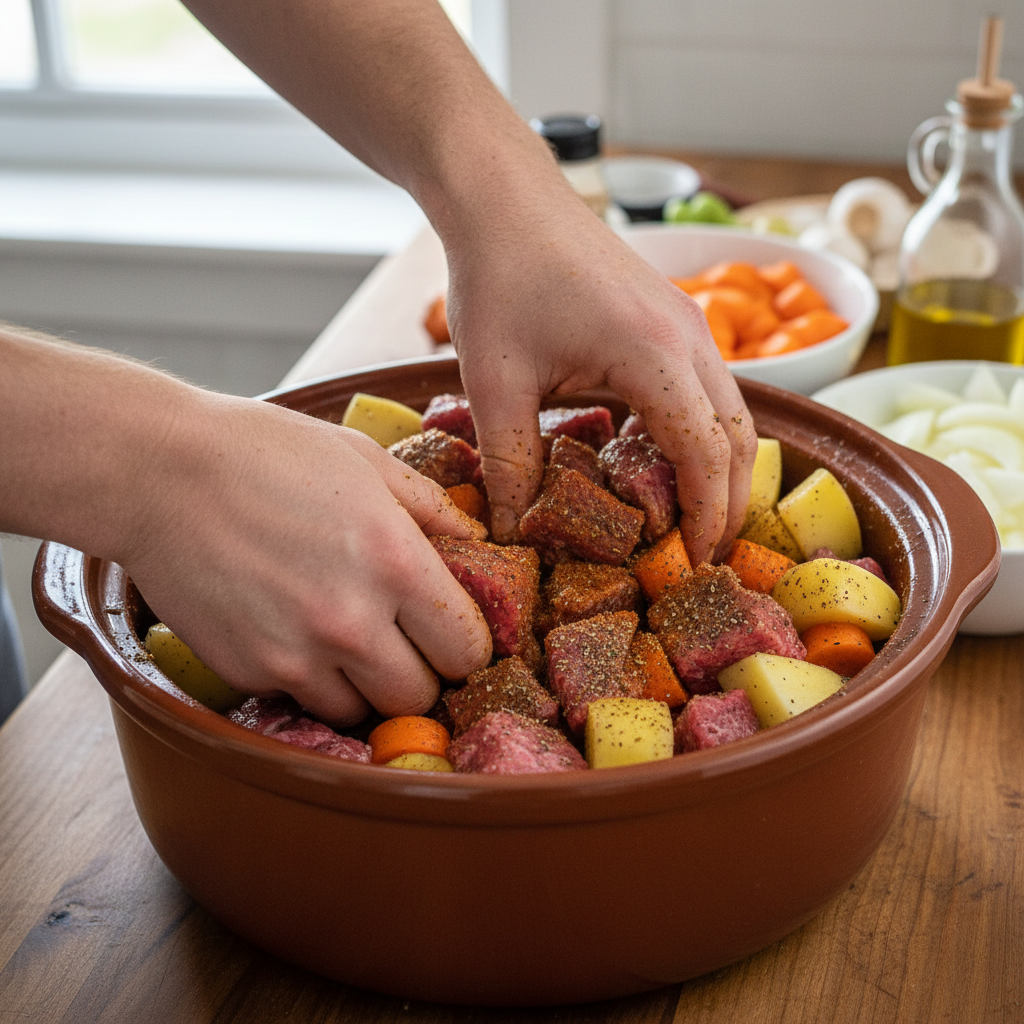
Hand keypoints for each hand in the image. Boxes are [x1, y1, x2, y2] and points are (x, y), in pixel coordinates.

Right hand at [121, 393, 492, 724]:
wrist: (158, 472)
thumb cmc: (267, 452)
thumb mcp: (364, 460)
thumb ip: (430, 507)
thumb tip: (474, 541)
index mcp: (396, 563)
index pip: (468, 649)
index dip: (465, 644)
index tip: (450, 631)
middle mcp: (352, 621)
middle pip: (420, 697)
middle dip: (421, 674)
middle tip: (403, 642)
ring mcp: (295, 655)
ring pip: (361, 711)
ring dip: (364, 684)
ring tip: (346, 637)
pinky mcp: (249, 672)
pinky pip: (301, 697)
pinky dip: (308, 676)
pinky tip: (292, 628)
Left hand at [445, 196, 758, 564]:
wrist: (503, 196)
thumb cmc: (497, 276)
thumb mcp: (494, 382)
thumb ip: (510, 464)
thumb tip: (514, 532)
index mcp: (654, 353)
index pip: (706, 454)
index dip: (707, 518)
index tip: (691, 565)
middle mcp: (690, 336)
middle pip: (738, 439)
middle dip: (727, 503)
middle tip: (696, 557)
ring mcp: (689, 322)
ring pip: (732, 412)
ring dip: (719, 469)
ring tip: (688, 520)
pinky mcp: (674, 316)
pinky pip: (709, 388)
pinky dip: (701, 433)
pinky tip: (663, 462)